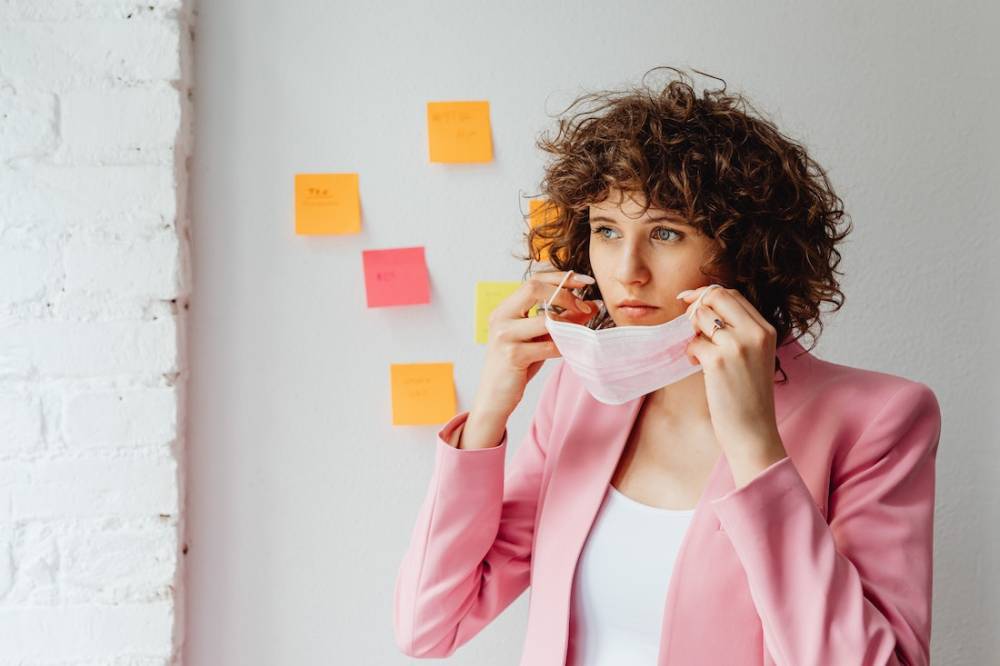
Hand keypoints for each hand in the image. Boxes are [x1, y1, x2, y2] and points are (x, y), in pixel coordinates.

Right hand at [472, 269, 596, 419]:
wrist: (493, 397)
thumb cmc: (516, 367)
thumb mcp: (538, 339)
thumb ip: (560, 321)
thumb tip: (593, 306)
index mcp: (505, 309)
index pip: (532, 280)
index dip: (560, 277)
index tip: (584, 281)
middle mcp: (501, 317)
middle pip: (534, 289)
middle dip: (565, 294)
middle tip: (585, 306)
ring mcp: (504, 335)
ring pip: (544, 319)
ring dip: (568, 324)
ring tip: (579, 331)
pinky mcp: (512, 355)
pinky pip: (547, 346)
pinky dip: (563, 346)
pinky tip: (569, 350)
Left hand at [677, 285, 787, 483]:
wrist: (754, 431)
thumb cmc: (748, 397)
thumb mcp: (754, 356)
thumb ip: (739, 331)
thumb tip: (702, 308)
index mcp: (766, 329)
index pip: (733, 294)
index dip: (707, 294)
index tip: (690, 302)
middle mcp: (755, 333)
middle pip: (716, 296)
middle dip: (696, 306)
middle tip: (689, 326)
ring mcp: (737, 345)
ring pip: (701, 316)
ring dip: (692, 332)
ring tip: (699, 353)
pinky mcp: (718, 361)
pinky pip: (693, 342)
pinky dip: (690, 353)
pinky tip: (697, 366)